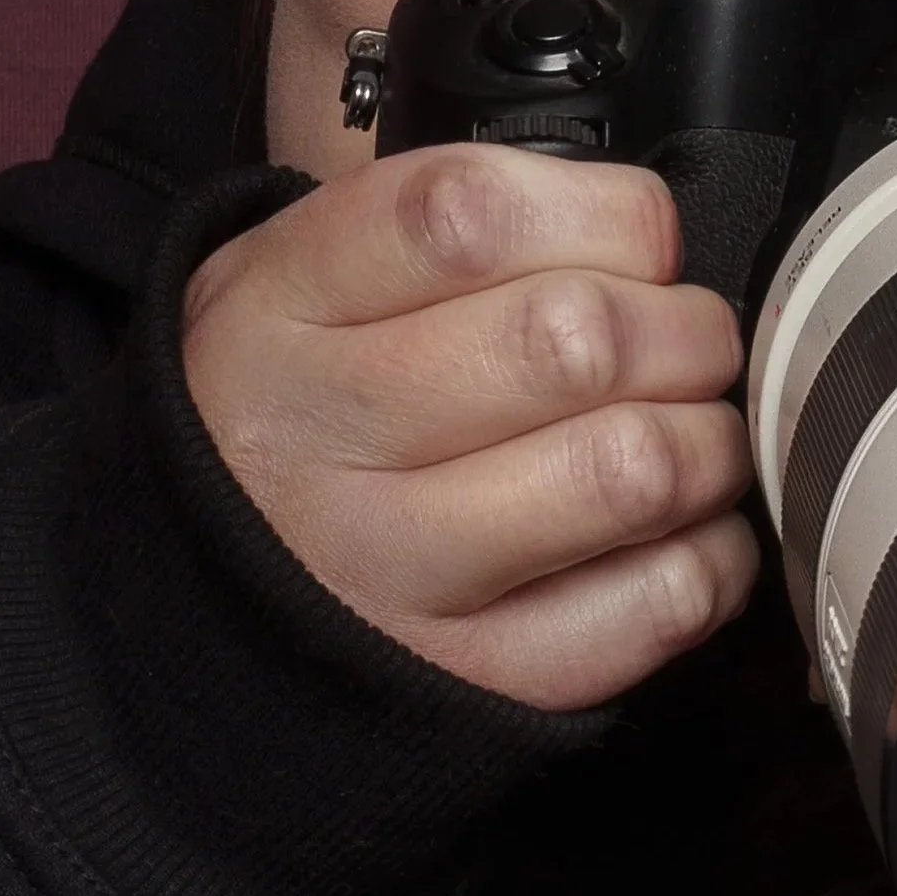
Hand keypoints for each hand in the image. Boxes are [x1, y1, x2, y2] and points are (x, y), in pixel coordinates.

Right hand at [181, 146, 759, 708]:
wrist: (184, 601)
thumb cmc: (301, 403)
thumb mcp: (311, 274)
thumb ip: (462, 226)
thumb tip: (653, 236)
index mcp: (280, 304)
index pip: (473, 216)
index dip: (608, 217)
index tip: (635, 241)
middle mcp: (321, 438)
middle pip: (576, 340)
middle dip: (685, 327)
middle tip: (688, 341)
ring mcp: (395, 572)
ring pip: (633, 470)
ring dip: (708, 439)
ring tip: (688, 434)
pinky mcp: (476, 678)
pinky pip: (662, 600)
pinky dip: (712, 555)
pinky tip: (674, 533)